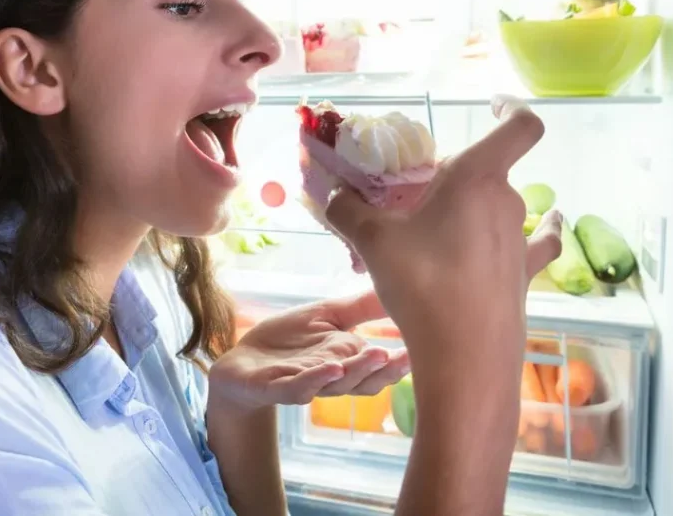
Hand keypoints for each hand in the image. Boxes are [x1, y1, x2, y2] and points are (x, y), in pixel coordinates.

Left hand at [208, 291, 408, 410]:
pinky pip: (296, 388)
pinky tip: (330, 367)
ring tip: (377, 353)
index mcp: (348, 362)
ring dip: (357, 371)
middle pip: (365, 380)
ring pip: (336, 384)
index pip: (381, 365)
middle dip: (387, 370)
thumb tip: (398, 284)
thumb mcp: (328, 316)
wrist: (241, 363)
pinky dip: (314, 380)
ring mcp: (304, 384)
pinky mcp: (274, 387)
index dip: (402, 360)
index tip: (431, 346)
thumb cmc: (288, 341)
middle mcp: (332, 378)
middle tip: (407, 355)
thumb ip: (362, 307)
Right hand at [324, 96, 561, 514]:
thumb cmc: (423, 285)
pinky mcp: (524, 276)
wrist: (465, 357)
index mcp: (477, 179)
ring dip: (480, 209)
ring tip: (446, 225)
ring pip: (503, 208)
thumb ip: (348, 210)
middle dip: (458, 176)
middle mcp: (508, 203)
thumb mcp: (373, 243)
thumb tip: (331, 195)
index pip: (520, 126)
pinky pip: (531, 245)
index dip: (513, 108)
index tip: (492, 104)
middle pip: (491, 171)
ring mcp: (521, 241)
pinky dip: (531, 236)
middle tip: (418, 195)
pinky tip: (535, 234)